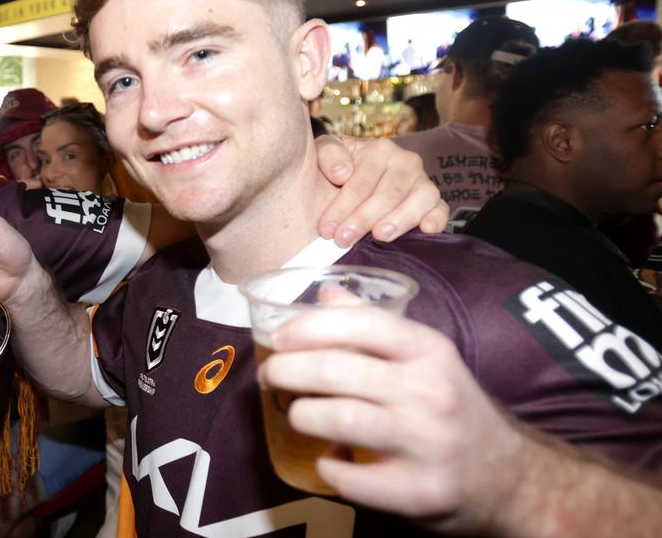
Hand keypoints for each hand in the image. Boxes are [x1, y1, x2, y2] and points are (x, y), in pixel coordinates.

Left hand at [259, 308, 522, 534]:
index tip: (279, 337)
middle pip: (335, 371)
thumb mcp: (426, 359)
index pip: (361, 323)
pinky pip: (349, 478)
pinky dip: (327, 467)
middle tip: (271, 378)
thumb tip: (325, 291)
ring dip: (302, 416)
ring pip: (337, 420)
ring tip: (299, 416)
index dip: (309, 327)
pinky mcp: (420, 491)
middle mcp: (431, 392)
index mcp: (429, 351)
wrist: (512, 479)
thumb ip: (374, 326)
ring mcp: (428, 444)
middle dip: (287, 371)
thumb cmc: (453, 409)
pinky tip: (329, 459)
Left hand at [315, 135, 447, 245]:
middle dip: (363, 219)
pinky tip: (425, 230)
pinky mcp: (434, 199)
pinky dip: (436, 219)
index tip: (326, 228)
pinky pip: (441, 208)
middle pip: (387, 194)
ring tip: (379, 236)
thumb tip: (342, 173)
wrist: (355, 174)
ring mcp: (422, 180)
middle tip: (343, 239)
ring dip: (398, 220)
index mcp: (378, 150)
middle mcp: (405, 162)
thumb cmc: (339, 167)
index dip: (342, 206)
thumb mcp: (325, 152)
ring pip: (418, 200)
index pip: (361, 182)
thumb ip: (328, 155)